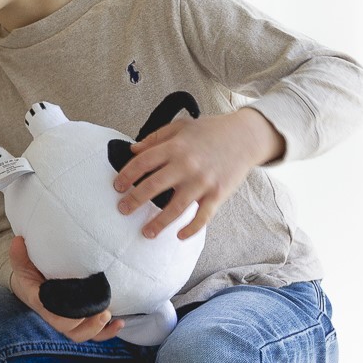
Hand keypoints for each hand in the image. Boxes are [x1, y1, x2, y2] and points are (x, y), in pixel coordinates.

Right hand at [8, 235, 123, 342]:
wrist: (31, 281)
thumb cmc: (29, 271)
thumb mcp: (22, 263)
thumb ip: (19, 255)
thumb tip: (18, 241)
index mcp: (41, 302)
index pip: (51, 312)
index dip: (63, 312)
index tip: (75, 301)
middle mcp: (54, 315)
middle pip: (69, 329)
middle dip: (86, 324)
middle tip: (102, 311)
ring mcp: (68, 320)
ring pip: (81, 335)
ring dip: (97, 329)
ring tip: (109, 315)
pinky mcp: (81, 319)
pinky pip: (94, 334)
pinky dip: (107, 332)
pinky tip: (120, 323)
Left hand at [113, 107, 284, 239]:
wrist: (245, 136)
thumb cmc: (210, 131)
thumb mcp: (182, 126)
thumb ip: (156, 138)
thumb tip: (133, 150)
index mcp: (175, 147)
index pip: (143, 163)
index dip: (127, 176)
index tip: (117, 187)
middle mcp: (187, 165)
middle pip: (153, 186)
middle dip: (134, 200)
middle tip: (122, 210)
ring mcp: (203, 182)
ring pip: (175, 208)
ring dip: (158, 223)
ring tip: (145, 232)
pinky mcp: (218, 194)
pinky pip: (202, 217)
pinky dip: (191, 229)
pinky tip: (179, 236)